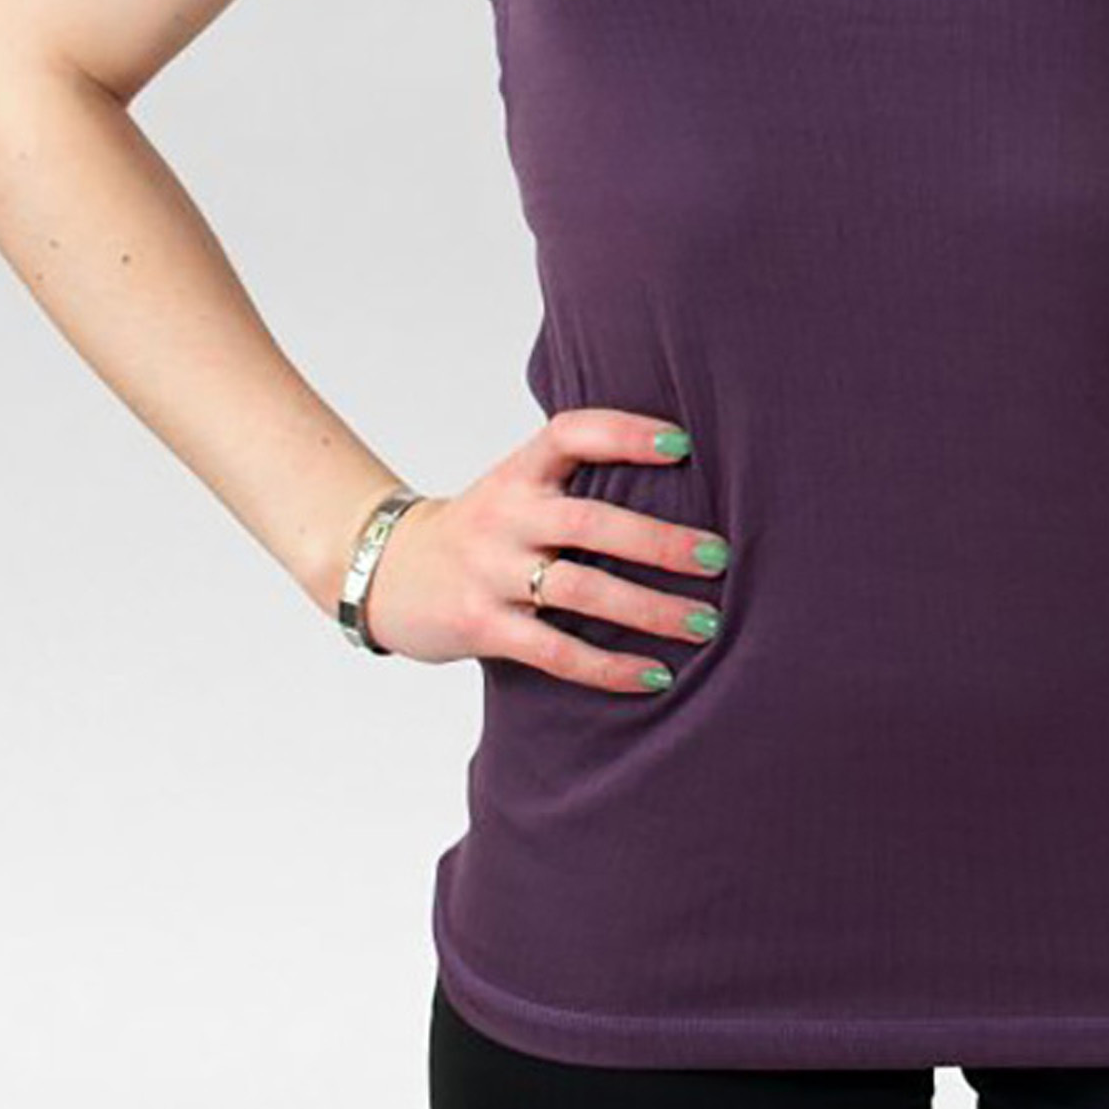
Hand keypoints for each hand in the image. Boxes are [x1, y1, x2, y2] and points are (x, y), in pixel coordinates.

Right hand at [361, 407, 727, 692]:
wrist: (388, 573)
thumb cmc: (485, 530)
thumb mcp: (519, 488)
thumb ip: (580, 480)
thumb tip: (688, 472)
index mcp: (520, 471)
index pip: (571, 434)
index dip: (625, 434)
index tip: (683, 446)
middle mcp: (505, 515)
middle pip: (588, 522)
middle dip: (659, 542)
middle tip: (719, 557)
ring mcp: (489, 572)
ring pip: (579, 590)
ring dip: (649, 609)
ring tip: (707, 624)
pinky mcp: (480, 625)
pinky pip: (554, 650)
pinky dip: (608, 667)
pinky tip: (656, 674)